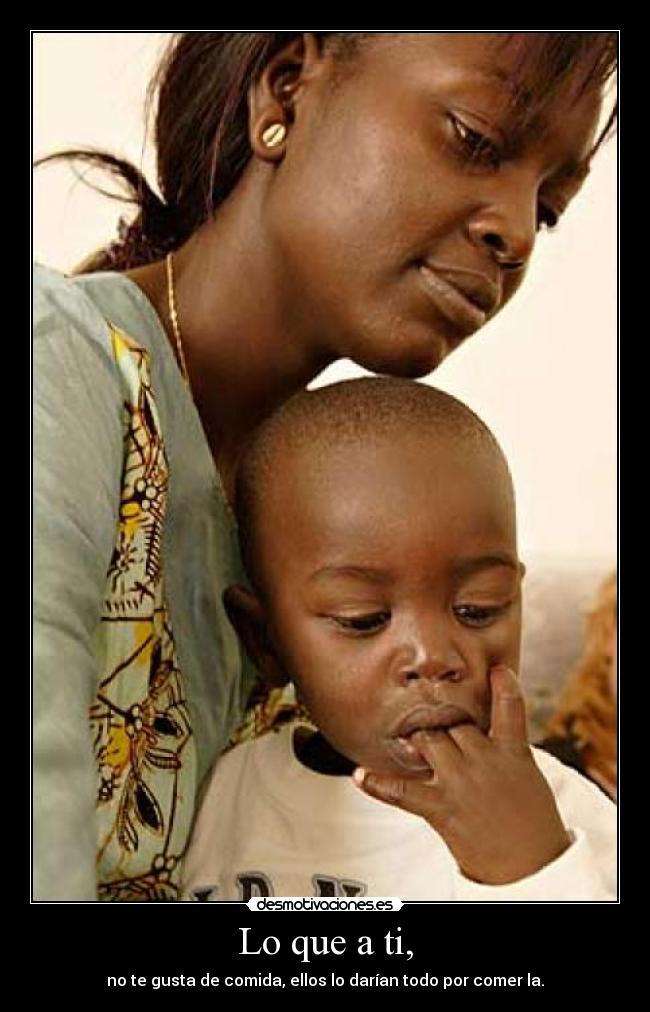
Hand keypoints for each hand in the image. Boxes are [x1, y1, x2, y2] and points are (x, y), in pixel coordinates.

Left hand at [354, 666, 570, 884]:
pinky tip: (361, 776)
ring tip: (413, 744)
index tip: (495, 670)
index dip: (503, 685)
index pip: (510, 707)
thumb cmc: (532, 822)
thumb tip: (481, 732)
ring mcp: (462, 782)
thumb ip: (505, 749)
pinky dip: (379, 784)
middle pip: (455, 722)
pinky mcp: (442, 807)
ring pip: (429, 741)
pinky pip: (403, 791)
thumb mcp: (528, 776)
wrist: (532, 866)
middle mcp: (485, 760)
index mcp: (513, 752)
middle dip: (445, 722)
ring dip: (419, 742)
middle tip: (436, 722)